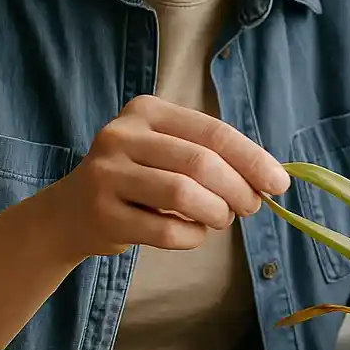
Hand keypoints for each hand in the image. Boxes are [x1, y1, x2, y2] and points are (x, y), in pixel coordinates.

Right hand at [38, 95, 289, 259]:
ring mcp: (106, 174)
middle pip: (199, 163)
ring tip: (220, 219)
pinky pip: (165, 230)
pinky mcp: (101, 214)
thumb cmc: (136, 180)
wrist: (70, 213)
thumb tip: (271, 179)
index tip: (279, 183)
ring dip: (216, 213)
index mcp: (145, 111)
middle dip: (238, 189)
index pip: (212, 132)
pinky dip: (192, 237)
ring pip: (182, 195)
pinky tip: (195, 234)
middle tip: (251, 207)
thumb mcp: (167, 153)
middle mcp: (121, 136)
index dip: (252, 158)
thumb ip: (212, 157)